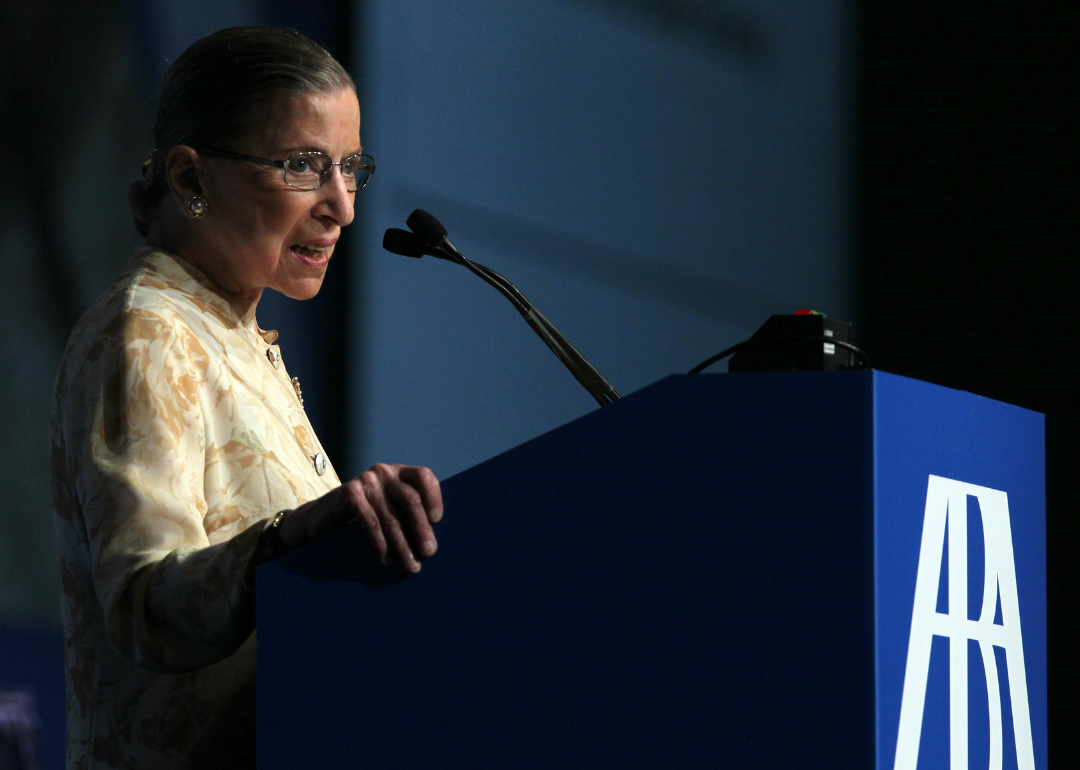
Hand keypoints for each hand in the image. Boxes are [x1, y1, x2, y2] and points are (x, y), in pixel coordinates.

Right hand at [278, 463, 442, 572]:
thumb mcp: (389, 507)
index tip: (437, 521)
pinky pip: (371, 522)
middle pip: (410, 499)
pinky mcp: (349, 493)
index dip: (433, 497)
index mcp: (399, 472)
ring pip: (391, 516)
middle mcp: (384, 472)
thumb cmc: (364, 516)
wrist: (322, 517)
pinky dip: (381, 543)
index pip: (424, 476)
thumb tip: (433, 540)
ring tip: (411, 565)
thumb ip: (408, 513)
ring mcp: (366, 481)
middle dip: (421, 528)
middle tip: (429, 552)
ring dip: (403, 544)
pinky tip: (387, 560)